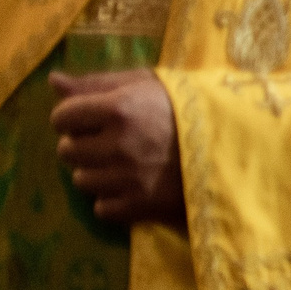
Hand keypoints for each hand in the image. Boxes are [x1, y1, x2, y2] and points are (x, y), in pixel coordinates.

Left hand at [50, 69, 182, 223]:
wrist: (237, 146)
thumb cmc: (189, 108)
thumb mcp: (147, 84)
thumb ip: (98, 83)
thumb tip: (53, 81)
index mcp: (120, 108)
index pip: (63, 115)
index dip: (72, 116)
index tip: (91, 118)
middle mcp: (120, 144)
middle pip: (68, 151)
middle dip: (83, 145)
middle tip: (110, 142)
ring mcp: (129, 178)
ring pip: (82, 181)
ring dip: (97, 173)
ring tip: (123, 164)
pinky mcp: (141, 205)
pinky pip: (102, 208)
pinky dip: (113, 200)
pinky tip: (132, 186)